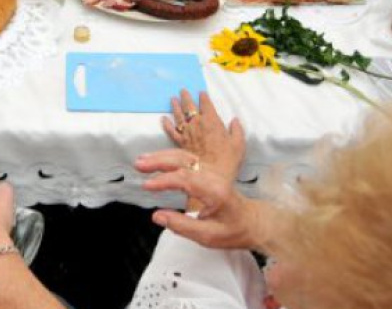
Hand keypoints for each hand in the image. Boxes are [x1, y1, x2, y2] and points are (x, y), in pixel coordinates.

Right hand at [136, 149, 268, 250]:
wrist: (253, 222)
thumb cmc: (233, 231)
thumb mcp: (207, 236)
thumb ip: (181, 226)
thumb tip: (157, 216)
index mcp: (215, 191)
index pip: (186, 179)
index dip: (164, 181)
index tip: (146, 186)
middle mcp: (214, 177)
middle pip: (184, 161)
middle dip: (159, 160)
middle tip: (138, 164)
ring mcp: (212, 172)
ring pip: (185, 157)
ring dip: (162, 156)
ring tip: (142, 160)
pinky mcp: (209, 172)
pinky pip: (188, 159)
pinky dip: (170, 157)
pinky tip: (157, 159)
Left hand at [162, 90, 245, 182]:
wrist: (213, 175)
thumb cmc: (228, 160)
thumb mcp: (238, 143)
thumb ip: (236, 130)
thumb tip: (234, 120)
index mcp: (212, 121)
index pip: (206, 104)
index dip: (203, 97)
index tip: (201, 93)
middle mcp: (198, 124)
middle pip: (190, 107)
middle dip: (186, 97)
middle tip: (182, 91)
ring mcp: (188, 133)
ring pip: (179, 116)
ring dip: (175, 106)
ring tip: (172, 99)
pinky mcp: (181, 143)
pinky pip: (172, 131)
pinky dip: (167, 125)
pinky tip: (163, 119)